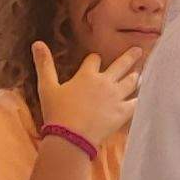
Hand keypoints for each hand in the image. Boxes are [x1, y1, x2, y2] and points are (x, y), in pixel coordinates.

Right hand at [30, 40, 145, 150]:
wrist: (71, 137)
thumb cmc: (57, 112)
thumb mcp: (46, 87)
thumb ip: (44, 64)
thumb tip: (37, 43)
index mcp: (87, 75)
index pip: (94, 60)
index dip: (94, 59)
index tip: (95, 59)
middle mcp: (105, 82)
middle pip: (120, 65)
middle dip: (129, 57)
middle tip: (138, 50)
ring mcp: (116, 97)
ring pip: (130, 82)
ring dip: (135, 76)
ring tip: (139, 73)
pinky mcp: (122, 113)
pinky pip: (135, 103)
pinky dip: (138, 99)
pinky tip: (142, 97)